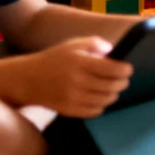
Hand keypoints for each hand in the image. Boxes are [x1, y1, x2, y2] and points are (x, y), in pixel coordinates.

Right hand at [15, 37, 132, 118]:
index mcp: (80, 62)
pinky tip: (99, 97)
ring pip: (105, 100)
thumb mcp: (73, 44)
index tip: (128, 68)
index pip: (113, 69)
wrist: (27, 79)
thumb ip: (94, 43)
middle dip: (122, 82)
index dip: (125, 70)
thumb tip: (112, 51)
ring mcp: (72, 98)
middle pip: (112, 86)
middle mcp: (77, 81)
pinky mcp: (68, 110)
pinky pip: (94, 111)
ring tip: (112, 88)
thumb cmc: (54, 59)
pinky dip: (101, 105)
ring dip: (113, 94)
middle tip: (123, 79)